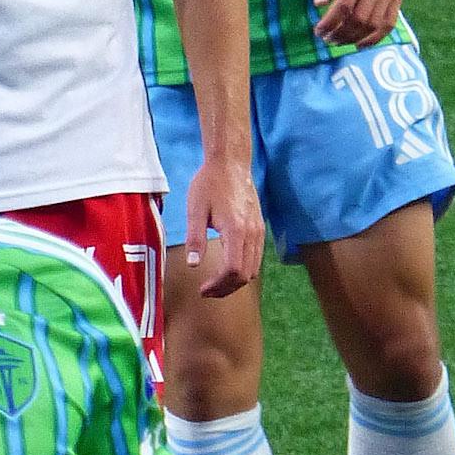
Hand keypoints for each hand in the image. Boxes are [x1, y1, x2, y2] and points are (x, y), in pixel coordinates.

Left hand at [183, 157, 263, 298]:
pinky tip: (227, 268)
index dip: (218, 285)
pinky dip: (243, 270)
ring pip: (253, 269)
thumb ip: (195, 238)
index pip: (233, 270)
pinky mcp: (260, 228)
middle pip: (245, 275)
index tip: (202, 289)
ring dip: (235, 282)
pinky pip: (256, 258)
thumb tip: (194, 265)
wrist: (231, 163)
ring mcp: (259, 232)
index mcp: (236, 230)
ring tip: (215, 283)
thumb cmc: (210, 183)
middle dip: (226, 289)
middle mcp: (252, 234)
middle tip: (207, 291)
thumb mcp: (195, 209)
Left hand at [312, 0, 404, 47]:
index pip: (343, 6)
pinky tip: (360, 44)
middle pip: (358, 19)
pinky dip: (375, 38)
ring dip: (354, 38)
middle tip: (327, 39)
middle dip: (340, 34)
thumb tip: (319, 5)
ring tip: (339, 41)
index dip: (329, 23)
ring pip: (372, 25)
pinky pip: (388, 24)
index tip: (318, 31)